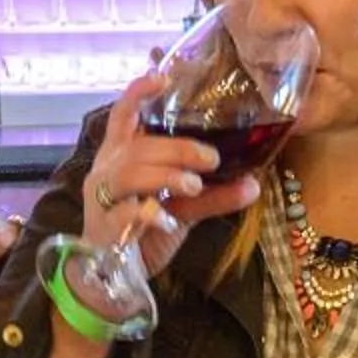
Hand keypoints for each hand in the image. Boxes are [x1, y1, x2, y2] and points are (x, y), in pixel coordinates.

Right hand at [80, 72, 261, 280]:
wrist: (111, 281)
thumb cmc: (143, 232)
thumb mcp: (182, 209)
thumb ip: (213, 195)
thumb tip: (253, 183)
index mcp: (120, 157)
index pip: (122, 115)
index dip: (138, 92)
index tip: (162, 76)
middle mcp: (106, 172)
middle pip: (139, 146)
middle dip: (178, 148)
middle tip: (212, 159)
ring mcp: (103, 200)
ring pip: (130, 173)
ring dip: (167, 174)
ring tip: (194, 185)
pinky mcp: (106, 229)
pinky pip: (127, 213)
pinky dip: (150, 214)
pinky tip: (167, 221)